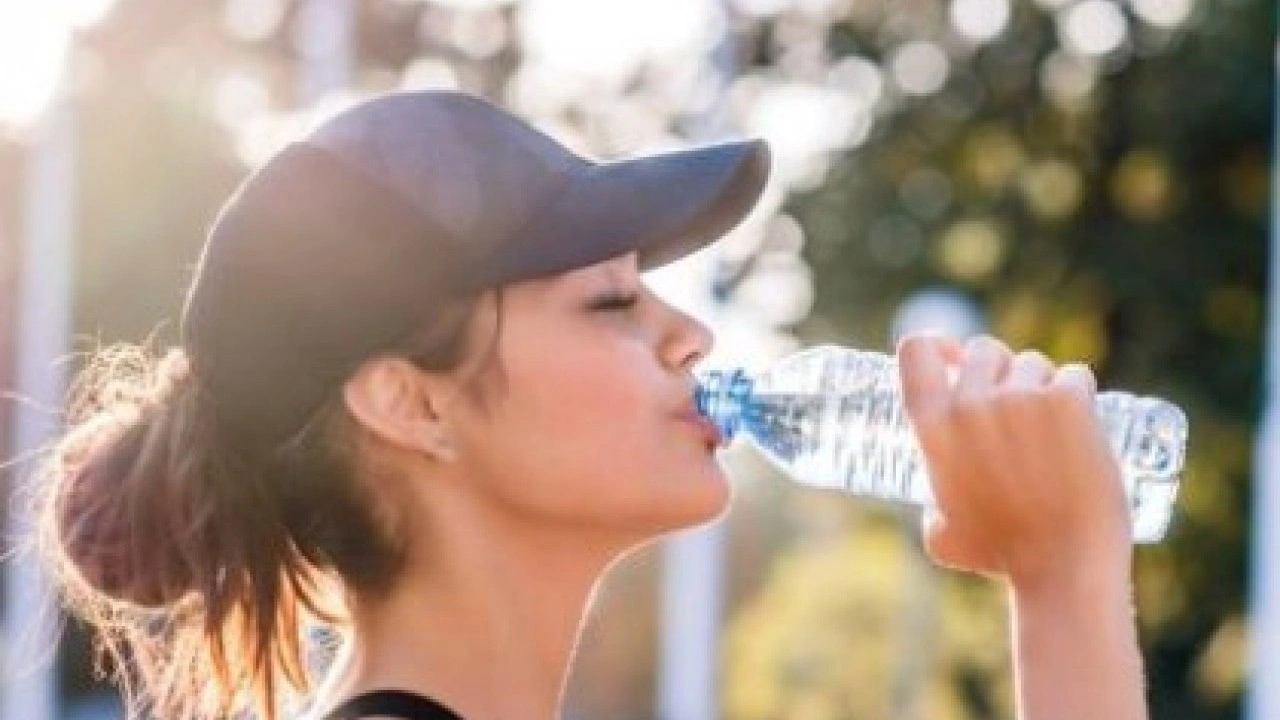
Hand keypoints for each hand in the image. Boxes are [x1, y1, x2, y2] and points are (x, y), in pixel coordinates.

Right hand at [896, 333, 1132, 588]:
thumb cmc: (1001, 556)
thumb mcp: (941, 533)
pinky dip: (1079, 393)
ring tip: (1052, 427)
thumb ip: (933, 504)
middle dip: (998, 370)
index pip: (917, 350)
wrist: (1063, 565)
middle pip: (983, 350)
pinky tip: (1082, 421)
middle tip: (1016, 405)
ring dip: (1041, 384)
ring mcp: (1021, 397)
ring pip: (1032, 362)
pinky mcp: (1069, 400)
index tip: (951, 357)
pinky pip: (1075, 374)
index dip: (936, 346)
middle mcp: (970, 403)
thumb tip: (938, 503)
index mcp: (932, 427)